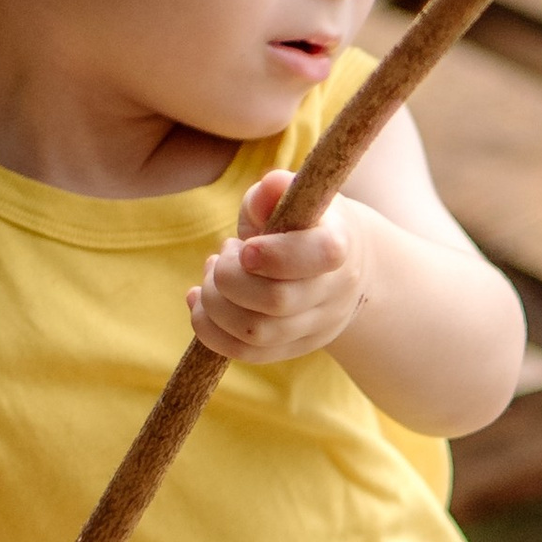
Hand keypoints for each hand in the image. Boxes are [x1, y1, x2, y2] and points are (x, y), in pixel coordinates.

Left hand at [190, 169, 371, 363]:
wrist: (336, 265)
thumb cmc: (303, 221)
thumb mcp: (292, 197)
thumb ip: (275, 189)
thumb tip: (270, 187)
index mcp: (340, 245)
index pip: (320, 256)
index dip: (275, 255)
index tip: (244, 246)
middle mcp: (334, 292)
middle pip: (277, 301)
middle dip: (229, 278)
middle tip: (223, 254)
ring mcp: (316, 326)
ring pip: (256, 334)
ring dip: (215, 305)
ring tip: (212, 276)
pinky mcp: (293, 348)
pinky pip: (246, 353)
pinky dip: (210, 331)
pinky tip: (201, 304)